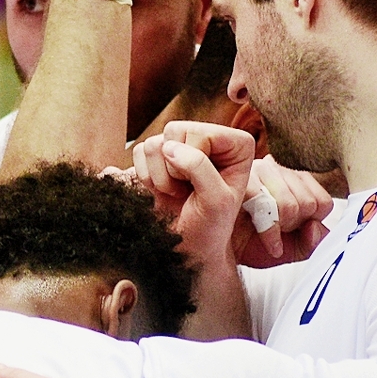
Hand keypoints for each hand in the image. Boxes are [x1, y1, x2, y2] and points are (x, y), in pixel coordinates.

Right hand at [132, 121, 254, 267]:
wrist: (188, 247)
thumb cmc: (210, 227)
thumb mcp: (216, 200)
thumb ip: (199, 168)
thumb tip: (168, 147)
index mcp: (236, 145)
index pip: (202, 132)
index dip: (195, 160)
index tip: (203, 186)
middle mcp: (210, 139)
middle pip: (175, 130)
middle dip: (174, 167)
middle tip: (187, 190)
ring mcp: (182, 146)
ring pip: (154, 142)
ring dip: (160, 175)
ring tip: (177, 192)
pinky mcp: (159, 155)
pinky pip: (140, 151)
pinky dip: (146, 176)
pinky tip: (164, 190)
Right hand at [234, 156, 332, 266]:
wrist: (217, 250)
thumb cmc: (249, 243)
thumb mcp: (290, 249)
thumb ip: (313, 242)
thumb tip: (315, 227)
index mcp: (293, 181)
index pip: (322, 201)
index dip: (310, 224)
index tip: (291, 233)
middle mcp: (278, 171)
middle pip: (308, 202)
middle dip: (293, 227)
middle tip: (275, 233)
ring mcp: (258, 171)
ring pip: (291, 204)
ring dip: (279, 228)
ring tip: (265, 233)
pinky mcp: (240, 179)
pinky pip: (267, 206)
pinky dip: (268, 232)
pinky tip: (262, 239)